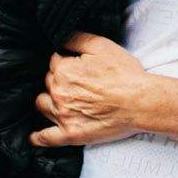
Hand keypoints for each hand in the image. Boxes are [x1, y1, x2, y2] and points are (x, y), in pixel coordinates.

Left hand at [31, 32, 165, 146]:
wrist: (141, 102)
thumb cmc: (125, 75)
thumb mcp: (102, 46)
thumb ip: (76, 39)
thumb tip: (61, 39)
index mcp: (64, 70)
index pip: (55, 62)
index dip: (67, 62)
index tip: (78, 66)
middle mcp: (58, 92)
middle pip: (48, 82)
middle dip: (59, 80)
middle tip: (79, 82)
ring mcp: (62, 115)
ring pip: (43, 104)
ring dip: (49, 100)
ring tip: (63, 100)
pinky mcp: (70, 133)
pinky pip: (46, 137)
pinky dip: (39, 137)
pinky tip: (36, 137)